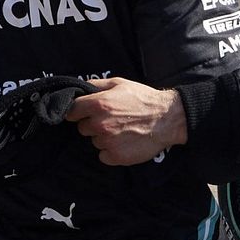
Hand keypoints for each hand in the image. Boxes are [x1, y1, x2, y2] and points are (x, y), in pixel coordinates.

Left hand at [64, 77, 187, 165]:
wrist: (167, 119)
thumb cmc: (144, 99)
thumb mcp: (120, 83)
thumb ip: (96, 85)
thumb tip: (79, 88)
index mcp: (98, 104)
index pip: (71, 112)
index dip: (78, 111)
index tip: (85, 112)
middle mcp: (99, 124)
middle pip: (82, 128)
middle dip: (92, 124)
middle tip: (111, 119)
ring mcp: (107, 142)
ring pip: (94, 141)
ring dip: (103, 137)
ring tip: (122, 129)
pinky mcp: (115, 157)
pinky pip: (103, 155)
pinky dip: (111, 151)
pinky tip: (124, 142)